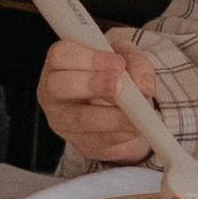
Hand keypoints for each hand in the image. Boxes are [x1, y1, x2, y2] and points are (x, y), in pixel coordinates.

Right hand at [39, 31, 159, 164]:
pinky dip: (119, 133)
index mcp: (59, 63)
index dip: (89, 59)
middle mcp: (52, 91)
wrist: (116, 106)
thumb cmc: (112, 73)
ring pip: (79, 119)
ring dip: (112, 116)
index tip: (119, 64)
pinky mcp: (78, 142)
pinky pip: (97, 140)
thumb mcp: (125, 57)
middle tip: (120, 86)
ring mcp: (61, 120)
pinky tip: (135, 127)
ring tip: (138, 112)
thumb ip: (136, 63)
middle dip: (92, 85)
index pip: (60, 56)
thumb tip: (144, 86)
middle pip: (58, 86)